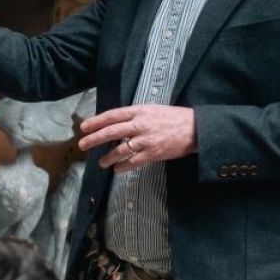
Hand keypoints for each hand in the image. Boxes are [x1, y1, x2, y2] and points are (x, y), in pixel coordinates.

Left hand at [78, 104, 196, 172]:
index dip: (96, 121)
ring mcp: (146, 139)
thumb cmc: (174, 118)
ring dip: (108, 157)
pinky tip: (117, 169)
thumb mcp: (153, 110)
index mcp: (139, 111)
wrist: (196, 128)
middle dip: (94, 139)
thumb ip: (135, 116)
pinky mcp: (153, 153)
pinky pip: (133, 161)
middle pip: (111, 131)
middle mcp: (140, 124)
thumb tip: (116, 123)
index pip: (113, 115)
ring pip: (120, 149)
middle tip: (82, 145)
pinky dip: (123, 166)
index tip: (84, 127)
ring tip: (101, 162)